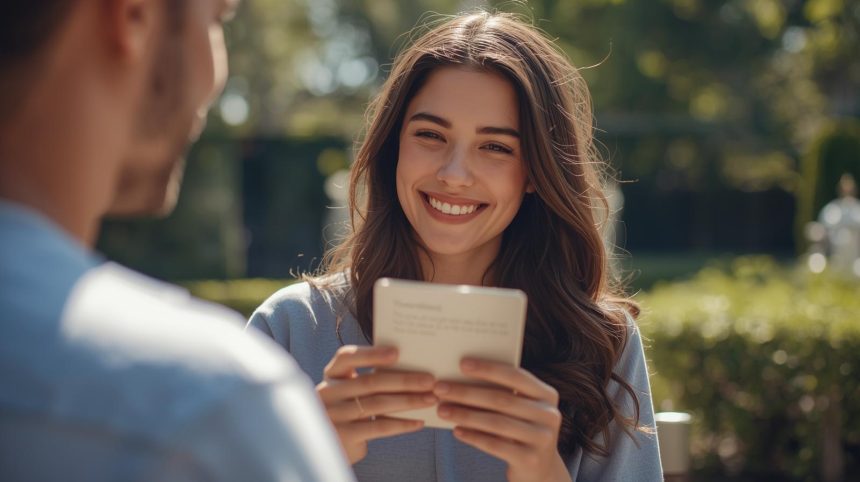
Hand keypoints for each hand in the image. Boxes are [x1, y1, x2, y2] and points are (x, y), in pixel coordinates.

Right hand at [317, 345, 437, 462]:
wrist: (330, 448)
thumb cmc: (349, 412)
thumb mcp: (350, 393)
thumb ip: (367, 381)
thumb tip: (410, 368)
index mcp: (330, 376)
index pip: (346, 357)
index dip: (370, 354)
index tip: (396, 352)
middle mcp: (328, 393)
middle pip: (370, 382)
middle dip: (404, 380)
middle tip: (430, 380)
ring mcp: (334, 415)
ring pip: (378, 404)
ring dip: (408, 401)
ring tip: (430, 399)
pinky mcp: (345, 436)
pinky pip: (379, 427)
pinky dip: (402, 424)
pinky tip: (419, 422)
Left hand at [434, 358, 570, 481]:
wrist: (540, 470)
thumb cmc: (521, 431)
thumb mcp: (521, 410)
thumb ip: (503, 393)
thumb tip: (460, 377)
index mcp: (547, 395)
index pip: (516, 376)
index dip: (488, 369)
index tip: (461, 364)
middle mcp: (550, 415)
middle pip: (502, 399)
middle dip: (467, 392)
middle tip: (440, 388)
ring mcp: (543, 439)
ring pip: (497, 422)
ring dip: (465, 415)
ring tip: (442, 410)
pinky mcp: (531, 460)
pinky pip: (495, 445)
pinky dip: (473, 437)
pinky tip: (456, 431)